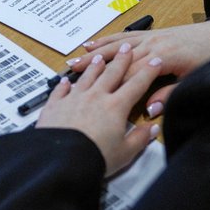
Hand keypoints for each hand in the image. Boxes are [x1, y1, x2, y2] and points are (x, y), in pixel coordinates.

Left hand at [36, 43, 163, 175]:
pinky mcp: (55, 106)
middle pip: (111, 73)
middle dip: (121, 60)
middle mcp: (95, 97)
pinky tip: (65, 81)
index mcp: (115, 107)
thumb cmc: (94, 158)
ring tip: (99, 58)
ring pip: (87, 77)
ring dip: (94, 66)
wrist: (62, 161)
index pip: (136, 84)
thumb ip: (140, 138)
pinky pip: (61, 90)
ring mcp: (74, 99)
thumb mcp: (125, 153)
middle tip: (126, 48)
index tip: (154, 62)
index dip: (147, 72)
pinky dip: (64, 84)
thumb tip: (152, 129)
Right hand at [65, 20, 209, 116]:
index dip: (111, 83)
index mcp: (162, 57)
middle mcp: (153, 43)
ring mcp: (151, 36)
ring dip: (97, 51)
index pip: (130, 72)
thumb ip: (169, 95)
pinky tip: (96, 42)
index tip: (92, 91)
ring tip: (77, 57)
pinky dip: (109, 39)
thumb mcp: (192, 81)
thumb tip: (150, 110)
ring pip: (118, 44)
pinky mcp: (152, 33)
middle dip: (94, 64)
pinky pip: (126, 35)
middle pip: (118, 56)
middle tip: (72, 72)